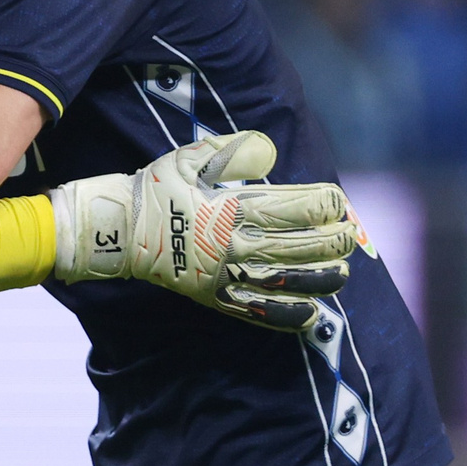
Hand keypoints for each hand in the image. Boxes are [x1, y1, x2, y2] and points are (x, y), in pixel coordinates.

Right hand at [49, 131, 357, 329]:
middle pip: (293, 247)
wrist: (116, 232)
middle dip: (330, 241)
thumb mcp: (186, 159)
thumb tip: (271, 152)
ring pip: (282, 281)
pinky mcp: (214, 297)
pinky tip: (313, 313)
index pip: (288, 209)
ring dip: (318, 278)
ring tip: (343, 273)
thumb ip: (230, 151)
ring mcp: (222, 276)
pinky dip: (287, 314)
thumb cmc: (153, 191)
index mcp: (225, 209)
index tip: (340, 201)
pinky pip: (256, 311)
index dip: (321, 205)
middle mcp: (228, 245)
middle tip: (351, 235)